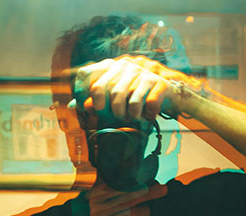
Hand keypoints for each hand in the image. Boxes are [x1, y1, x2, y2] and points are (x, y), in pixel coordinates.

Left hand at [71, 55, 189, 121]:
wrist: (170, 93)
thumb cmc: (138, 95)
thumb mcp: (116, 93)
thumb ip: (96, 98)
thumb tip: (74, 105)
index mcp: (111, 66)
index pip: (85, 73)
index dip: (80, 91)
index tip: (85, 107)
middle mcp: (125, 66)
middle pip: (102, 90)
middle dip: (105, 110)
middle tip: (113, 118)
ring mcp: (143, 74)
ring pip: (124, 100)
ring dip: (126, 115)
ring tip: (131, 119)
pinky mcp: (159, 84)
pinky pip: (147, 104)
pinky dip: (147, 115)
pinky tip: (148, 117)